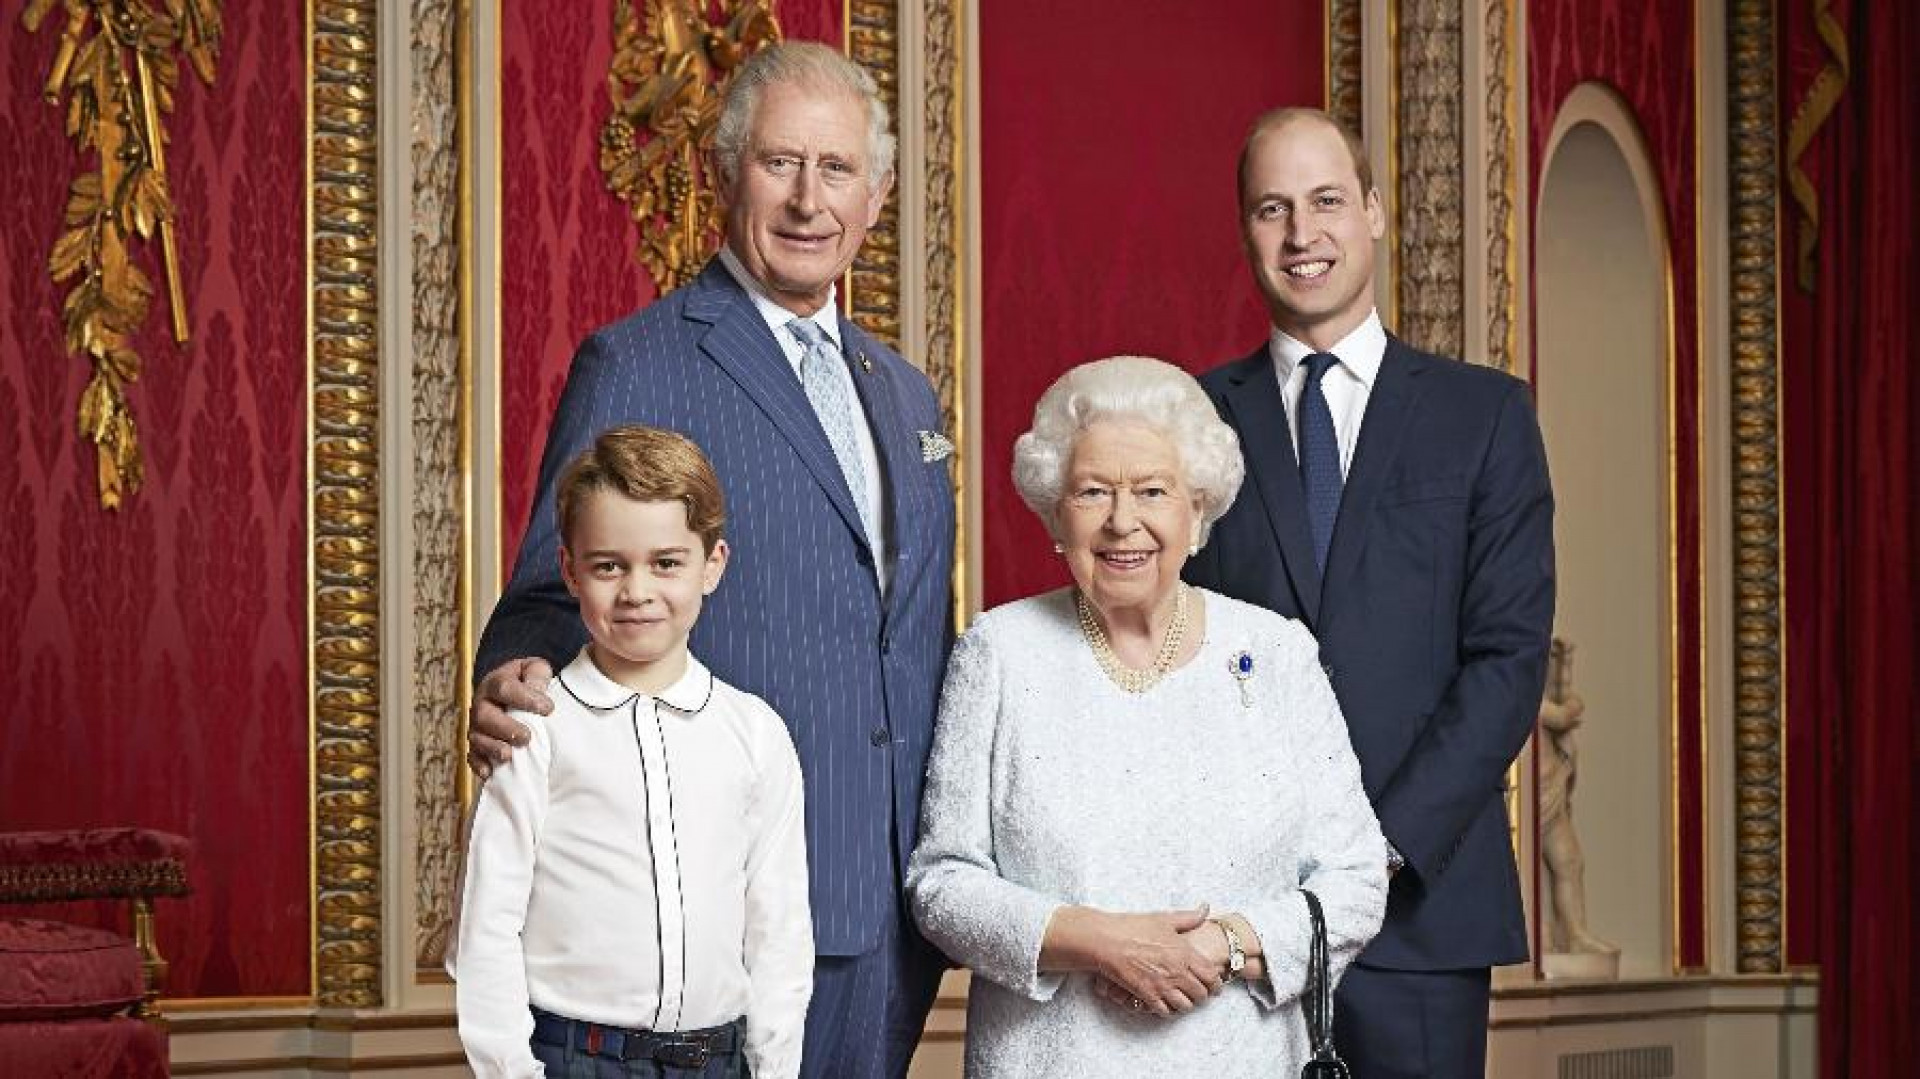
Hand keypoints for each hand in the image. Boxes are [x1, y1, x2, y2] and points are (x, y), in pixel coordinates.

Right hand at [466, 657, 554, 778]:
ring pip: (477, 737)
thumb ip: (537, 675)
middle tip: (527, 737)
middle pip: (484, 715)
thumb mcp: (535, 669)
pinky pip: (472, 755)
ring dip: (492, 747)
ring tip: (509, 755)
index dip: (524, 698)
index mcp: (496, 682)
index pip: (503, 687)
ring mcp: (478, 725)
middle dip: (505, 728)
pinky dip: (479, 764)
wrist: (513, 692)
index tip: (548, 709)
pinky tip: (489, 772)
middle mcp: (482, 703)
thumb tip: (538, 689)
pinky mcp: (478, 744)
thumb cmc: (527, 681)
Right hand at [1043, 906, 1221, 1015]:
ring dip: (1186, 1004)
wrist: (1106, 940)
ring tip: (1182, 998)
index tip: (1214, 985)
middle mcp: (1177, 971)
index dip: (1216, 984)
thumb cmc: (1133, 927)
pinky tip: (1164, 1002)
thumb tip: (1205, 908)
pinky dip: (1167, 1010)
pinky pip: (1165, 1011)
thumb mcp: (1164, 918)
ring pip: (1185, 1006)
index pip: (1211, 976)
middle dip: (1202, 995)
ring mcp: (1162, 985)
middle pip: (1201, 994)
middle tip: (1198, 992)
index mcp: (1184, 952)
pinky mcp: (1147, 995)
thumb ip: (1188, 917)